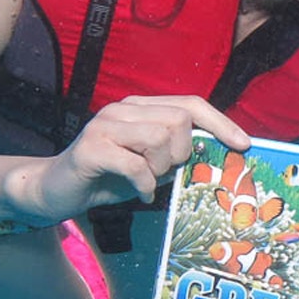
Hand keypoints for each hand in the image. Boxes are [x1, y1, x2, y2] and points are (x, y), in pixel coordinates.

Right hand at [9, 95, 250, 221]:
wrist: (55, 190)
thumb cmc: (109, 178)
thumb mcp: (150, 165)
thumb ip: (176, 154)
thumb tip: (216, 155)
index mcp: (140, 108)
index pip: (190, 104)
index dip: (220, 123)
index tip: (244, 144)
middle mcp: (122, 110)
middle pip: (178, 121)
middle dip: (181, 154)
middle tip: (164, 172)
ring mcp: (104, 126)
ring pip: (159, 139)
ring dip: (160, 169)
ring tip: (146, 181)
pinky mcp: (90, 148)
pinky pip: (135, 165)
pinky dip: (144, 185)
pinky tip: (139, 193)